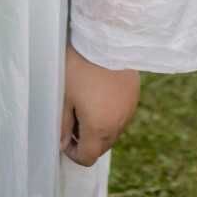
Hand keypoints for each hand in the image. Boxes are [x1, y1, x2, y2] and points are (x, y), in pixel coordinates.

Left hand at [61, 44, 139, 166]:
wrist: (107, 40)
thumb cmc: (80, 66)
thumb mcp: (64, 95)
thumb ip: (63, 124)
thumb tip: (62, 142)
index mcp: (98, 128)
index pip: (88, 157)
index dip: (73, 153)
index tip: (64, 137)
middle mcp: (117, 125)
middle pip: (101, 147)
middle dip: (86, 140)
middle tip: (72, 117)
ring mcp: (128, 112)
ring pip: (112, 132)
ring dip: (99, 127)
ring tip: (85, 102)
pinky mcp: (133, 98)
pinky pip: (120, 116)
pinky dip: (110, 113)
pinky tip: (99, 93)